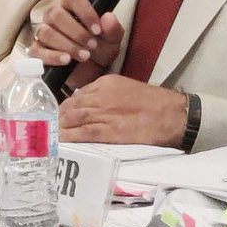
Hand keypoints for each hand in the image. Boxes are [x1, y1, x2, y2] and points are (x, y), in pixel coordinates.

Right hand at [30, 0, 124, 90]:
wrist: (91, 73)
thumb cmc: (100, 49)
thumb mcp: (112, 41)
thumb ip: (113, 29)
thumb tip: (108, 17)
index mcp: (72, 6)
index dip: (85, 12)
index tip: (97, 30)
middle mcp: (55, 16)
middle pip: (56, 14)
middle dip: (77, 32)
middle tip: (92, 45)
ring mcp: (44, 32)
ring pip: (47, 32)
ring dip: (67, 45)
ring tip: (84, 56)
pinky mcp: (37, 51)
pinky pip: (38, 51)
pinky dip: (53, 56)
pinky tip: (67, 60)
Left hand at [60, 77, 187, 144]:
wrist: (175, 114)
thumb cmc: (155, 103)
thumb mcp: (127, 88)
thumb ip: (106, 94)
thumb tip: (87, 104)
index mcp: (107, 83)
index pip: (77, 94)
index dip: (65, 107)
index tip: (59, 116)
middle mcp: (102, 96)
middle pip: (71, 106)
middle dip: (59, 118)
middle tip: (51, 129)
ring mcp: (106, 113)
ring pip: (74, 119)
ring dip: (61, 129)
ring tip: (53, 137)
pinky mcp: (111, 131)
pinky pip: (84, 133)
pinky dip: (70, 138)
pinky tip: (61, 143)